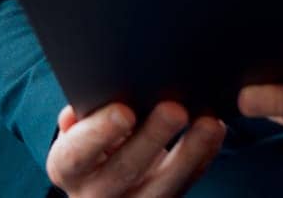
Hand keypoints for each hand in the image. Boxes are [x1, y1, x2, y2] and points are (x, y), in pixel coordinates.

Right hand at [46, 101, 224, 196]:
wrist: (99, 183)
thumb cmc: (87, 141)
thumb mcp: (74, 130)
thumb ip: (82, 115)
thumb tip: (94, 94)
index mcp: (66, 168)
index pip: (77, 153)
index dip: (99, 133)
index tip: (123, 111)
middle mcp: (94, 194)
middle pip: (125, 169)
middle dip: (153, 137)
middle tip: (175, 109)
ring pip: (164, 186)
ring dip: (190, 153)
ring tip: (210, 122)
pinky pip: (185, 186)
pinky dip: (203, 158)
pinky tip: (215, 132)